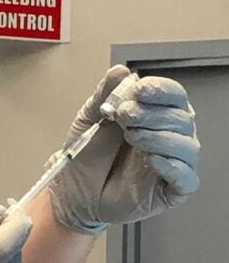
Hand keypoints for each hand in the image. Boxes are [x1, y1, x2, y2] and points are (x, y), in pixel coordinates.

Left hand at [49, 65, 199, 233]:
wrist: (74, 189)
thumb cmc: (88, 152)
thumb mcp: (91, 117)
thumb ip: (106, 93)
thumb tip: (122, 71)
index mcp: (157, 114)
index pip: (174, 95)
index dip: (161, 90)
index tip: (139, 91)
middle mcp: (171, 136)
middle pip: (182, 119)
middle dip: (152, 114)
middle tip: (123, 116)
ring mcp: (173, 164)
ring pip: (188, 146)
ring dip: (160, 137)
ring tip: (131, 137)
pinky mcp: (171, 190)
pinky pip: (187, 178)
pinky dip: (173, 167)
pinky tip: (151, 160)